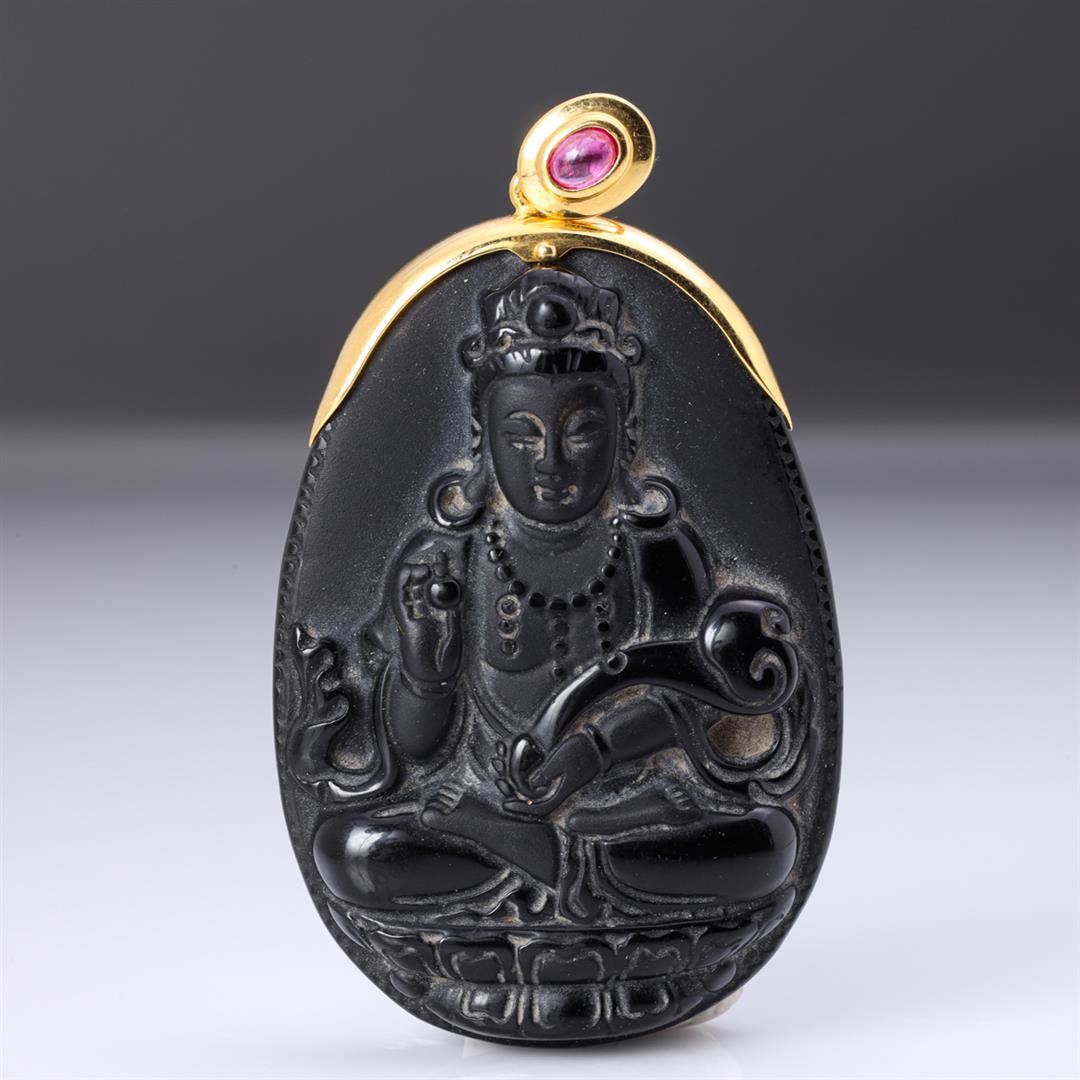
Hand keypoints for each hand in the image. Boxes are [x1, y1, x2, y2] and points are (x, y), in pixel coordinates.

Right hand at [390, 546, 462, 687]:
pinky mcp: (406, 620)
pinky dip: (402, 586)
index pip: (441, 585)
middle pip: (426, 583)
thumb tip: (454, 589)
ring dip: (415, 575)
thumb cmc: (446, 656)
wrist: (433, 675)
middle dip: (430, 569)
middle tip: (433, 557)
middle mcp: (429, 610)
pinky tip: (405, 575)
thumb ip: (453, 608)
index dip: (443, 570)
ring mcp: (417, 614)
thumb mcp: (456, 627)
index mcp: (442, 610)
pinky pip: (402, 600)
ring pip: (412, 589)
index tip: (444, 556)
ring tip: (419, 565)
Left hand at [501, 731, 602, 816]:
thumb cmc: (581, 749)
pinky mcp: (567, 774)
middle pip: (539, 803)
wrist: (600, 740)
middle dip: (520, 799)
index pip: (540, 808)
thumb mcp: (559, 761)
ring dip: (525, 788)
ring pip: (542, 793)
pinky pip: (546, 783)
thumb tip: (530, 786)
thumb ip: (544, 775)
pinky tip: (526, 771)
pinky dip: (533, 780)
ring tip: (509, 780)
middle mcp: (564, 790)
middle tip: (504, 790)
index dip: (522, 809)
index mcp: (563, 791)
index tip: (507, 804)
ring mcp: (566, 782)